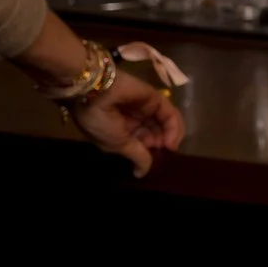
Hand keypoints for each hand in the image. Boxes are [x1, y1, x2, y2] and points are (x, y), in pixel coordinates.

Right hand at [68, 69, 185, 177]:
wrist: (93, 92)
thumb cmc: (99, 122)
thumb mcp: (117, 144)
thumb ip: (136, 156)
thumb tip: (141, 174)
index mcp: (119, 130)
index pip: (141, 142)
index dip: (149, 152)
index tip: (153, 161)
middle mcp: (133, 119)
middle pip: (155, 133)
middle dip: (161, 144)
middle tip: (164, 152)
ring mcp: (145, 108)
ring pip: (165, 123)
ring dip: (170, 136)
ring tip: (170, 147)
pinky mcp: (155, 98)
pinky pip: (169, 113)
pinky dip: (174, 126)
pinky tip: (172, 139)